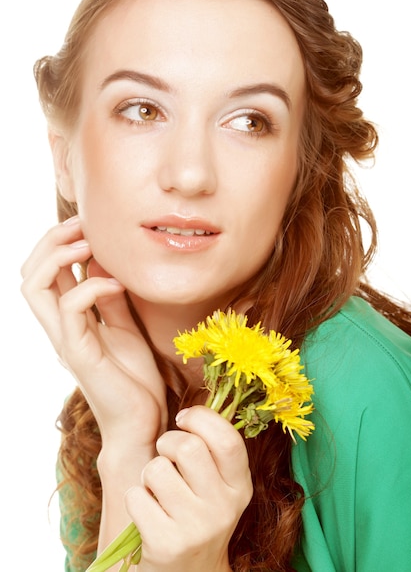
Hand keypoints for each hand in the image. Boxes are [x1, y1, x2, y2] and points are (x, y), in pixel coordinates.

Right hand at [20, 216, 166, 450]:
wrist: (142, 422)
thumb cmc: (133, 378)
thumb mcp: (124, 327)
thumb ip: (109, 299)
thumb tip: (103, 265)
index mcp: (69, 320)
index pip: (44, 273)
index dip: (57, 243)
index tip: (88, 227)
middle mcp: (60, 327)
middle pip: (29, 274)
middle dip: (50, 241)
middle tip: (82, 227)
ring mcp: (66, 339)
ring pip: (34, 287)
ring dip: (59, 256)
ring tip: (90, 246)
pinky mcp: (79, 353)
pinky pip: (70, 308)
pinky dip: (92, 286)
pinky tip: (118, 284)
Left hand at [125, 406, 252, 571]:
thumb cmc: (195, 514)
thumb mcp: (216, 487)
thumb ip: (211, 452)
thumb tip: (191, 410)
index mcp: (240, 486)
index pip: (228, 439)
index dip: (202, 418)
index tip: (183, 418)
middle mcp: (224, 508)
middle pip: (188, 447)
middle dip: (167, 443)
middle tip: (165, 455)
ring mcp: (197, 528)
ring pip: (157, 470)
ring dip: (149, 474)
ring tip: (156, 490)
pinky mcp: (167, 544)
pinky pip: (137, 496)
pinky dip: (135, 498)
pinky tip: (147, 513)